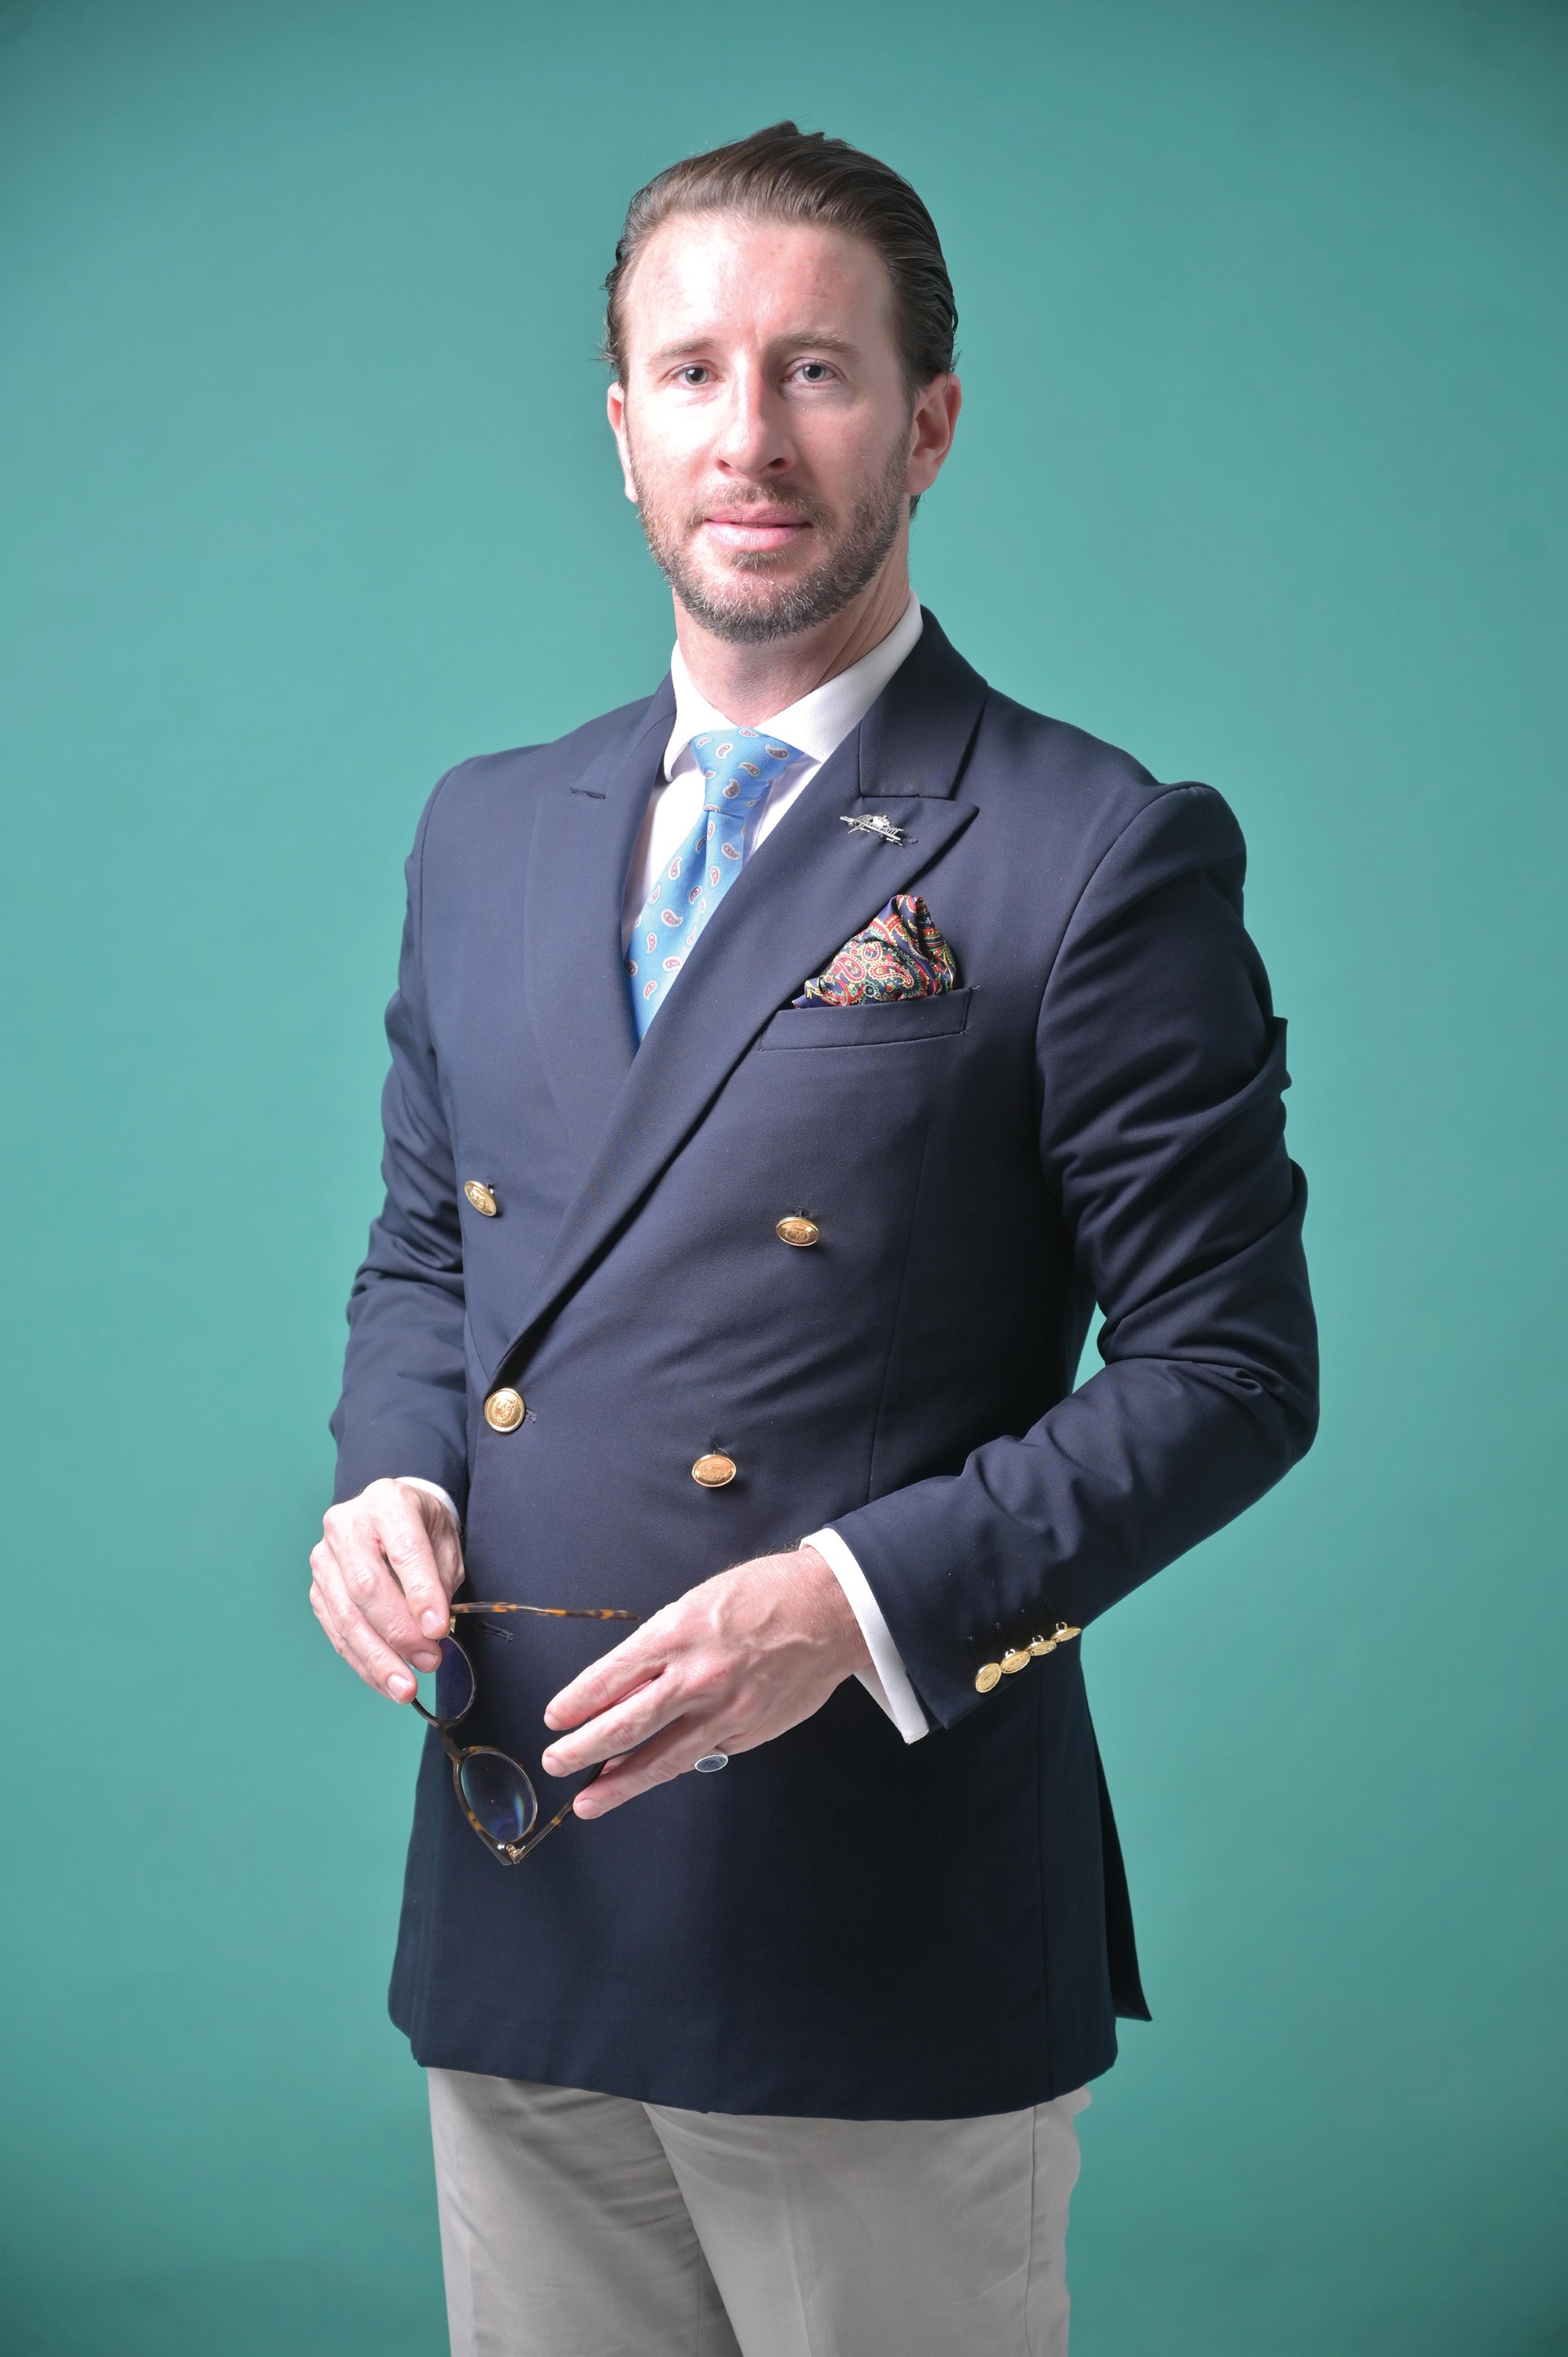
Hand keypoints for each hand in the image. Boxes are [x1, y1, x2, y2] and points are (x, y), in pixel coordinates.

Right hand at [310, 1478, 465, 1702]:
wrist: (391, 1513)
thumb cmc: (423, 1528)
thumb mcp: (445, 1540)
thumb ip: (439, 1580)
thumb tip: (430, 1631)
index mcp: (386, 1503)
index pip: (403, 1551)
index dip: (420, 1593)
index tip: (438, 1630)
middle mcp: (346, 1525)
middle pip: (366, 1587)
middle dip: (398, 1633)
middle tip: (428, 1662)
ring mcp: (325, 1558)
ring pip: (345, 1615)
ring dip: (376, 1658)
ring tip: (404, 1687)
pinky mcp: (316, 1587)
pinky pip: (336, 1630)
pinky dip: (361, 1660)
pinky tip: (382, 1680)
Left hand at [540, 1546, 870, 1816]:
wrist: (830, 1610)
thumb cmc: (765, 1595)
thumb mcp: (698, 1603)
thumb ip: (662, 1646)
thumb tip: (626, 1687)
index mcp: (676, 1634)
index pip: (610, 1678)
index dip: (577, 1703)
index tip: (555, 1719)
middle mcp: (696, 1678)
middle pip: (626, 1726)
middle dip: (583, 1749)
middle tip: (556, 1763)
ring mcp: (724, 1712)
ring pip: (662, 1758)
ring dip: (619, 1783)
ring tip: (589, 1801)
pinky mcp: (748, 1733)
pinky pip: (705, 1752)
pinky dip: (677, 1761)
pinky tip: (656, 1769)